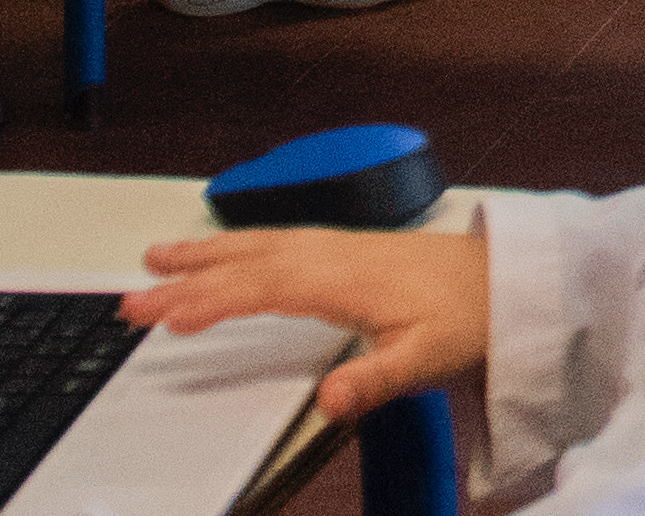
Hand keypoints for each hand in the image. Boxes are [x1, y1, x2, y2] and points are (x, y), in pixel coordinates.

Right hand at [128, 224, 495, 429]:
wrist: (513, 282)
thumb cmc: (472, 318)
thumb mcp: (428, 359)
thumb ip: (376, 380)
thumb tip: (327, 403)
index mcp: (343, 279)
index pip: (259, 287)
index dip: (206, 300)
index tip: (158, 314)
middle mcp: (335, 254)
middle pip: (248, 260)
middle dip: (187, 276)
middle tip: (132, 294)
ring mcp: (341, 247)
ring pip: (261, 244)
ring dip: (208, 252)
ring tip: (157, 258)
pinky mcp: (351, 249)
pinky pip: (280, 241)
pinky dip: (242, 246)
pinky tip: (230, 251)